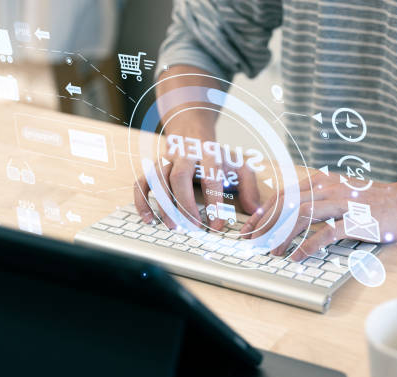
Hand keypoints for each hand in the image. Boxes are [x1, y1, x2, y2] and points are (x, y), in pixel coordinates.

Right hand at [133, 132, 260, 229]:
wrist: (191, 130)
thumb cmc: (216, 155)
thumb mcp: (238, 165)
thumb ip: (249, 187)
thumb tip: (255, 211)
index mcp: (207, 154)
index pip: (211, 176)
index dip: (214, 202)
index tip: (216, 224)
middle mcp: (184, 156)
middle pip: (179, 177)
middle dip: (185, 204)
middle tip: (193, 227)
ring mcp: (165, 161)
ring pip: (157, 180)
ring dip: (163, 205)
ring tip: (174, 226)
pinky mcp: (152, 168)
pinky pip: (141, 183)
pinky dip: (142, 202)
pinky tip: (149, 219)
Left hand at [240, 171, 396, 260]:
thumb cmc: (373, 200)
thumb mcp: (341, 191)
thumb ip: (318, 197)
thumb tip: (291, 211)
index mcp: (322, 181)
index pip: (285, 194)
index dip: (264, 212)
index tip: (251, 227)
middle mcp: (329, 188)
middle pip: (288, 205)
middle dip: (265, 224)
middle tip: (252, 241)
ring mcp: (343, 204)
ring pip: (302, 216)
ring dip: (282, 235)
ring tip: (271, 251)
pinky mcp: (356, 221)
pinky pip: (326, 234)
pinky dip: (308, 246)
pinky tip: (297, 257)